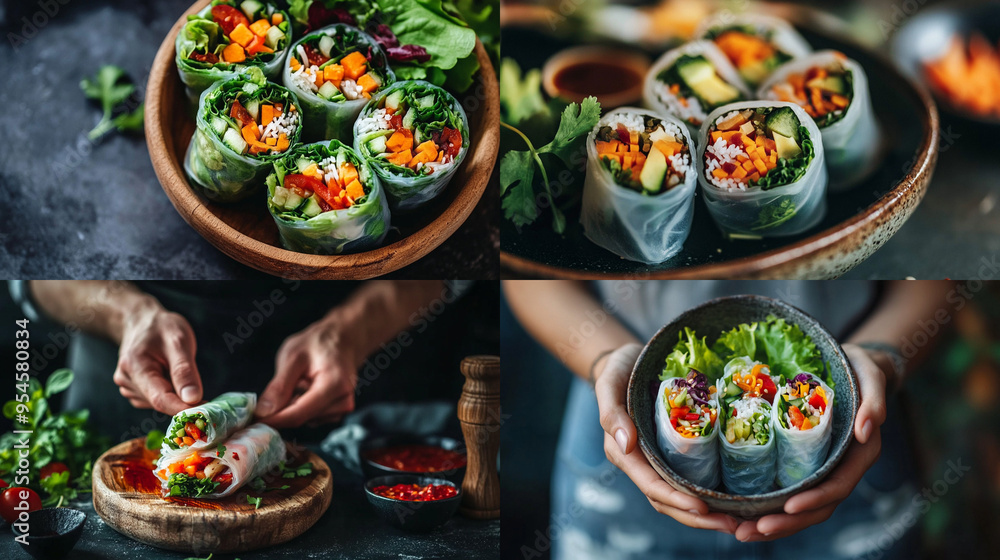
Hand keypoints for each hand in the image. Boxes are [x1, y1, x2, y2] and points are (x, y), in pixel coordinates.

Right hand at [113, 300, 202, 414]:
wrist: (142, 322)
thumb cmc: (161, 327)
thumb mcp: (178, 341)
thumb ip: (184, 370)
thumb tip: (192, 399)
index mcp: (135, 367)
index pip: (160, 398)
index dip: (183, 409)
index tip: (204, 413)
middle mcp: (126, 380)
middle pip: (160, 402)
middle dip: (182, 400)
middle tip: (200, 387)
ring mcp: (128, 387)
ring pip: (160, 402)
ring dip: (175, 393)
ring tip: (174, 367)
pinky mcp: (134, 391)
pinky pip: (157, 399)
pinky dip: (169, 391)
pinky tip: (167, 373)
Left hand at [256, 316, 357, 427]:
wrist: (343, 338)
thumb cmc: (318, 343)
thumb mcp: (293, 356)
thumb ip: (279, 386)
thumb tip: (263, 413)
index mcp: (334, 385)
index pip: (298, 413)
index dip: (272, 420)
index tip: (251, 420)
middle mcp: (343, 402)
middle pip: (301, 418)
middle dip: (281, 409)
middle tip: (274, 389)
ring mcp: (342, 409)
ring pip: (305, 419)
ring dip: (292, 406)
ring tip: (297, 381)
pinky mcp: (337, 412)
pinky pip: (311, 417)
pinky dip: (301, 406)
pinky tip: (304, 389)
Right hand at [595, 343, 739, 533]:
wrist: (627, 361)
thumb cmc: (617, 370)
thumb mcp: (609, 383)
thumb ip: (612, 413)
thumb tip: (625, 445)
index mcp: (623, 452)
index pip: (651, 485)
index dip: (676, 499)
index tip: (703, 507)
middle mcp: (640, 462)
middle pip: (667, 500)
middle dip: (697, 517)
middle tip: (733, 525)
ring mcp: (656, 459)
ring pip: (678, 495)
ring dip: (706, 513)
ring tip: (738, 520)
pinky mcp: (672, 452)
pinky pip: (688, 478)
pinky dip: (708, 493)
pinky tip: (732, 498)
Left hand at [734, 342, 886, 541]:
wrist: (853, 365)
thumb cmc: (861, 368)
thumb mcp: (871, 376)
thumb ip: (875, 400)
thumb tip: (867, 430)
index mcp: (860, 453)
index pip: (838, 485)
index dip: (815, 498)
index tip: (789, 506)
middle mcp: (842, 467)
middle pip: (817, 507)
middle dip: (786, 523)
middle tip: (750, 531)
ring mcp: (824, 469)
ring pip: (803, 507)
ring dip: (774, 523)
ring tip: (741, 532)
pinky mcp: (806, 464)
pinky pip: (791, 492)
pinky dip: (770, 507)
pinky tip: (743, 514)